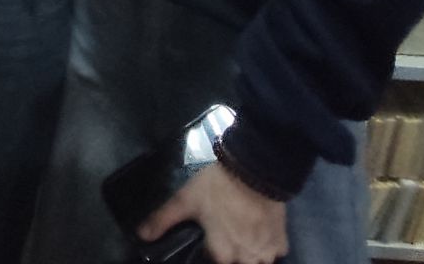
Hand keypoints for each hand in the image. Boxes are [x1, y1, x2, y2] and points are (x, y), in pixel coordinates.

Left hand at [139, 163, 286, 263]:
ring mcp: (266, 252)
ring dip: (249, 254)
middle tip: (226, 232)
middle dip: (231, 253)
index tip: (210, 238)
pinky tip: (258, 233)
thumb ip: (163, 220)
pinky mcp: (281, 242)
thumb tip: (141, 235)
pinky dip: (266, 248)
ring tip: (241, 235)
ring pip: (257, 263)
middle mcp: (245, 259)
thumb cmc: (217, 187)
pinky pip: (274, 254)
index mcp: (221, 253)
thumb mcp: (185, 200)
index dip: (210, 250)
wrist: (254, 169)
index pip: (214, 262)